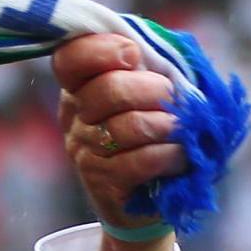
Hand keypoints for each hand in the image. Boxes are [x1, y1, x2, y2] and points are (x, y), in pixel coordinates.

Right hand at [52, 33, 183, 250]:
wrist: (151, 203)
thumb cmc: (155, 137)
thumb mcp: (150, 95)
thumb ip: (150, 66)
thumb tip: (162, 47)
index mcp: (79, 87)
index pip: (68, 59)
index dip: (99, 50)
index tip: (133, 54)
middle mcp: (74, 117)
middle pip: (102, 92)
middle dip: (146, 89)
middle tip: (169, 94)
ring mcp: (84, 152)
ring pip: (123, 128)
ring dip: (163, 124)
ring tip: (180, 127)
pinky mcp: (103, 183)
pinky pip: (138, 161)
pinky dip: (168, 154)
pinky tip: (181, 155)